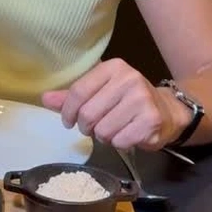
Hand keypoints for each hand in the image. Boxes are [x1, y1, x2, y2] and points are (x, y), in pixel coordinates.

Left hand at [41, 59, 189, 150]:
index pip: (78, 91)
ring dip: (104, 136)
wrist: (167, 112)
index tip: (68, 121)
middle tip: (94, 128)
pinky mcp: (151, 120)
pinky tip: (128, 134)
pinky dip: (119, 143)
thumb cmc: (127, 101)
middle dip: (86, 127)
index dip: (67, 111)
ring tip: (114, 129)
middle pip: (88, 114)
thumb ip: (73, 95)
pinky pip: (120, 141)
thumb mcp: (101, 91)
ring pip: (103, 130)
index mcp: (113, 67)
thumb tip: (45, 98)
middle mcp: (129, 79)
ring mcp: (141, 99)